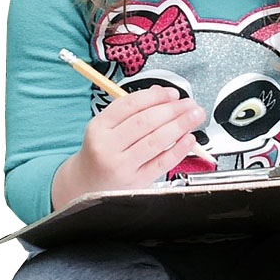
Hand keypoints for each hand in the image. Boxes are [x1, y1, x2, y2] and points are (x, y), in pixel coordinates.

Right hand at [52, 86, 204, 208]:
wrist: (85, 186)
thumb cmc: (101, 152)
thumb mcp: (106, 127)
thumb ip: (132, 110)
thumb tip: (161, 93)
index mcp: (99, 127)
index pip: (130, 105)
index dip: (155, 96)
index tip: (173, 93)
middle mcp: (107, 147)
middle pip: (145, 122)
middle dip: (173, 109)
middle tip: (190, 103)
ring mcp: (121, 166)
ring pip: (155, 141)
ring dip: (180, 125)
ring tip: (194, 116)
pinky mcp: (136, 182)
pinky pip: (161, 163)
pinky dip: (178, 149)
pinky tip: (189, 139)